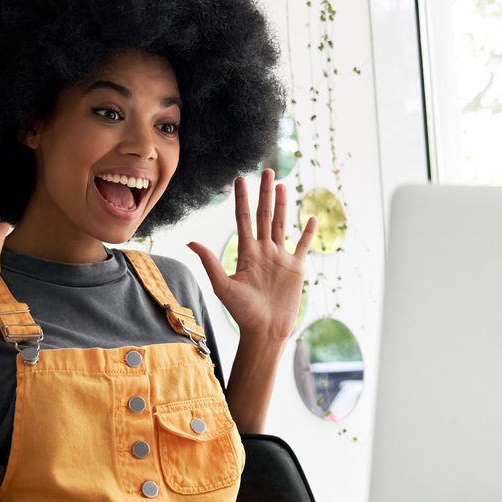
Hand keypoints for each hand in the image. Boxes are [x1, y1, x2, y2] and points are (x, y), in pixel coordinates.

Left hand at [188, 169, 316, 341]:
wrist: (265, 330)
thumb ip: (210, 262)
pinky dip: (307, 232)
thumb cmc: (243, 313)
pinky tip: (310, 217)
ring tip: (282, 185)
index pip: (243, 219)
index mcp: (247, 253)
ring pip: (282, 224)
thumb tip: (191, 241)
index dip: (242, 199)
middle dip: (265, 193)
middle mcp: (264, 251)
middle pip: (264, 215)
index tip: (240, 179)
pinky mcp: (296, 268)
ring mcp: (281, 258)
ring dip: (283, 205)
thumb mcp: (223, 286)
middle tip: (268, 171)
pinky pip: (303, 245)